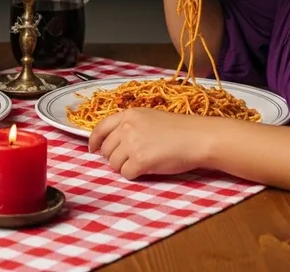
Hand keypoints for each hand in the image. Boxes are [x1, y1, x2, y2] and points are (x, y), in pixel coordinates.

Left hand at [89, 108, 209, 179]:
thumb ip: (130, 126)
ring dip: (125, 167)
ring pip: (114, 164)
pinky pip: (126, 174)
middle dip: (114, 157)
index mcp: (128, 115)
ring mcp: (132, 144)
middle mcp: (127, 127)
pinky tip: (147, 169)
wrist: (196, 137)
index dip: (94, 141)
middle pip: (106, 149)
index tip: (93, 149)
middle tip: (130, 159)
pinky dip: (134, 175)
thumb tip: (115, 142)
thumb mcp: (149, 117)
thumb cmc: (178, 129)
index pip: (100, 128)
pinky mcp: (140, 161)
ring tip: (142, 163)